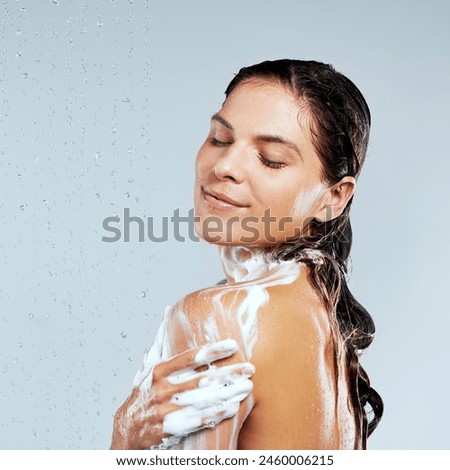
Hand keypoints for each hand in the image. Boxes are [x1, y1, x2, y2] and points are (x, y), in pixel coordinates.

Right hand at [110, 339, 254, 449]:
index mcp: (159, 371)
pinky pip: (198, 420)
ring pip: (203, 400)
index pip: (189, 357)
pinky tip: (233, 407)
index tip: (233, 345)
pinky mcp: (170, 428)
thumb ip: (162, 338)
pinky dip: (216, 414)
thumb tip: (168, 310)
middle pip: (201, 379)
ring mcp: (166, 410)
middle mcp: (162, 389)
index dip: (212, 351)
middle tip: (249, 368)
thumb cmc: (143, 392)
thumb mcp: (148, 364)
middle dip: (228, 373)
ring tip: (247, 387)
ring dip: (228, 393)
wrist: (128, 428)